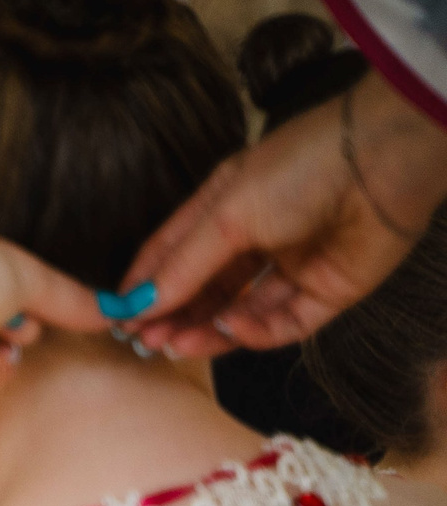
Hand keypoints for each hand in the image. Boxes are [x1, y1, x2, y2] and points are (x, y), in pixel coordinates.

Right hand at [125, 79, 446, 359]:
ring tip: (176, 344)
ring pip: (239, 312)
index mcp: (226, 208)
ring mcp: (292, 266)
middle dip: (173, 315)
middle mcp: (258, 238)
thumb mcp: (226, 215)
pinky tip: (231, 328)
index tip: (118, 317)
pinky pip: (282, 324)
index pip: (173, 254)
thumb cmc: (301, 168)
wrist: (386, 161)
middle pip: (204, 290)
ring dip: (206, 330)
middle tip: (145, 341)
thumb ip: (182, 266)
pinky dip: (254, 332)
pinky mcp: (326, 292)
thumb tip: (137, 305)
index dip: (144, 285)